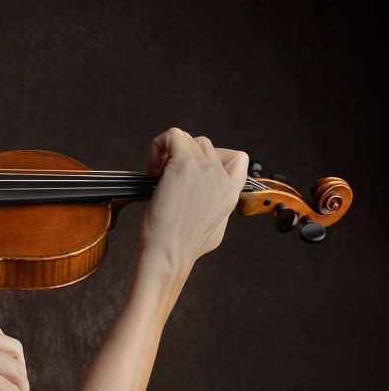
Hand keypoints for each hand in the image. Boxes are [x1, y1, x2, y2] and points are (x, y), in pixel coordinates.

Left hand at [141, 127, 248, 272]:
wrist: (169, 254)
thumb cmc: (181, 248)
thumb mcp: (213, 230)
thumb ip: (215, 209)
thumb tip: (206, 202)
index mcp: (230, 193)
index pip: (237, 158)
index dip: (211, 158)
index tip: (191, 174)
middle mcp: (221, 178)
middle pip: (205, 145)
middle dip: (182, 156)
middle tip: (165, 177)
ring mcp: (205, 170)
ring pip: (189, 139)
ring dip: (170, 152)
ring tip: (157, 175)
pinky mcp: (184, 165)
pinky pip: (172, 135)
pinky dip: (159, 145)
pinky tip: (152, 169)